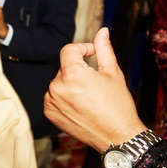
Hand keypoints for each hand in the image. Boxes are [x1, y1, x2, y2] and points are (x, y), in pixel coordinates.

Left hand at [43, 27, 145, 151]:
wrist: (117, 136)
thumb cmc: (118, 105)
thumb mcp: (113, 72)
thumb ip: (104, 49)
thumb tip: (102, 31)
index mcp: (72, 75)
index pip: (68, 50)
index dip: (83, 49)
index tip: (93, 54)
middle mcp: (56, 87)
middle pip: (64, 67)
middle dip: (79, 69)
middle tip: (96, 83)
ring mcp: (51, 101)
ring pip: (59, 82)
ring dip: (71, 83)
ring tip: (89, 97)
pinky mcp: (49, 112)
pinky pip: (54, 96)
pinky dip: (64, 96)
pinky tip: (81, 106)